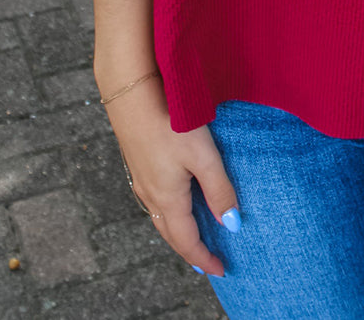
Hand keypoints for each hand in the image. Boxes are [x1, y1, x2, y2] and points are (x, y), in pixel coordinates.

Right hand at [102, 73, 238, 276]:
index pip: (187, 241)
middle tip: (209, 261)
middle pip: (171, 235)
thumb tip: (231, 225)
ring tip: (197, 236)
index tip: (221, 269)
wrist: (131, 94)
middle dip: (190, 251)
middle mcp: (150, 196)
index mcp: (167, 199)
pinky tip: (178, 202)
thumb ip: (219, 190)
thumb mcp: (202, 156)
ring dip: (179, 233)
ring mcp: (141, 180)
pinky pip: (155, 202)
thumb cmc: (170, 122)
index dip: (204, 258)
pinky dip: (170, 214)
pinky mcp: (138, 165)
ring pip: (161, 219)